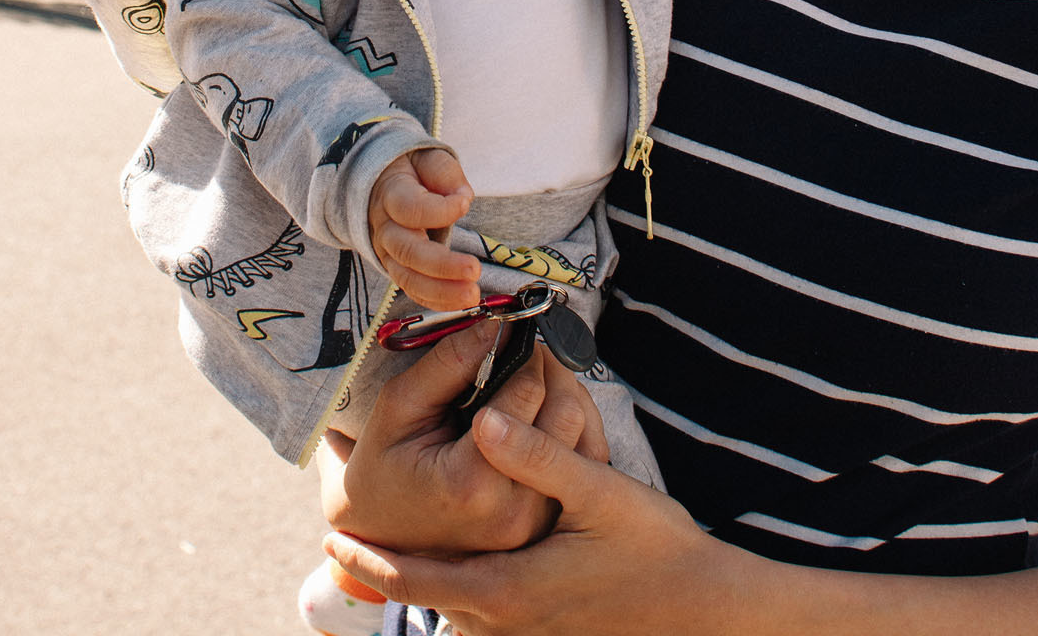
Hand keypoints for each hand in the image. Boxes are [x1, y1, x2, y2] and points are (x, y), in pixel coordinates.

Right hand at [321, 319, 607, 557]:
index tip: (513, 333)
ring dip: (564, 397)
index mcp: (471, 483)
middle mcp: (513, 511)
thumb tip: (495, 324)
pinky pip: (582, 463)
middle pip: (566, 414)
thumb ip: (448, 364)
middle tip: (526, 351)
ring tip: (530, 381)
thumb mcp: (398, 407)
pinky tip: (539, 415)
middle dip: (551, 371)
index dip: (524, 353)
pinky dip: (569, 430)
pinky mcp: (548, 525)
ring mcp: (535, 524)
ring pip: (583, 437)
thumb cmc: (383, 466)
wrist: (384, 531)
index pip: (527, 394)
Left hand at [327, 405, 748, 635]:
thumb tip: (484, 421)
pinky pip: (483, 618)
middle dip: (386, 570)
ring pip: (453, 610)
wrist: (706, 611)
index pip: (415, 578)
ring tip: (391, 550)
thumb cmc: (656, 550)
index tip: (331, 537)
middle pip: (425, 598)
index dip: (369, 560)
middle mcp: (505, 624)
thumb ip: (537, 456)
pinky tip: (461, 568)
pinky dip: (458, 592)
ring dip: (422, 581)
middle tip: (346, 540)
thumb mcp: (600, 493)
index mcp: (505, 590)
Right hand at [369, 146, 479, 309]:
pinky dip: (435, 300)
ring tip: (472, 294)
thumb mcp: (427, 158)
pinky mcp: (396, 268)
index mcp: (390, 194)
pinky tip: (460, 301)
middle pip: (407, 251)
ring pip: (408, 278)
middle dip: (442, 266)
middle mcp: (385, 227)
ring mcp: (387, 252)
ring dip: (441, 291)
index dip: (439, 210)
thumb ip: (445, 173)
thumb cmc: (412, 171)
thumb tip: (462, 197)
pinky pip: (412, 289)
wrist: (382, 184)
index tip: (464, 203)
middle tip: (474, 270)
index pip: (409, 207)